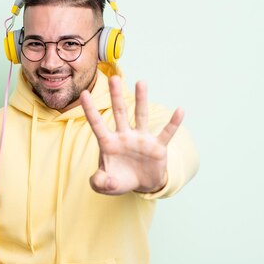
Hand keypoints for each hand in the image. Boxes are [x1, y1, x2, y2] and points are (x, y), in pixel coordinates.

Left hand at [79, 75, 183, 194]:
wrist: (141, 184)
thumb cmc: (119, 180)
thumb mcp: (105, 184)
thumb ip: (99, 183)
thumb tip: (102, 181)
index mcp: (108, 143)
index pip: (97, 124)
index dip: (90, 110)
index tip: (84, 93)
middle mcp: (124, 136)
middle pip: (119, 112)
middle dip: (116, 96)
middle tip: (114, 78)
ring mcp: (141, 139)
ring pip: (141, 116)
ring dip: (141, 100)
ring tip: (141, 82)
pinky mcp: (157, 146)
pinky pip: (166, 133)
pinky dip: (174, 123)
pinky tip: (180, 110)